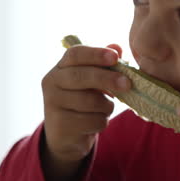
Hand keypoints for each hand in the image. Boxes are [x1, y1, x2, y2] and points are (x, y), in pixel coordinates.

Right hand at [40, 42, 131, 180]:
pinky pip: (93, 121)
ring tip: (105, 107)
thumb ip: (104, 64)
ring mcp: (53, 105)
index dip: (96, 54)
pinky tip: (95, 121)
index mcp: (60, 68)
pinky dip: (102, 122)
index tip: (115, 57)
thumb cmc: (83, 100)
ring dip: (106, 106)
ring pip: (91, 101)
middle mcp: (52, 83)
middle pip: (81, 76)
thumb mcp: (92, 80)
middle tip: (127, 83)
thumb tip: (117, 47)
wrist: (65, 133)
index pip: (75, 54)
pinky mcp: (61, 125)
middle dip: (107, 79)